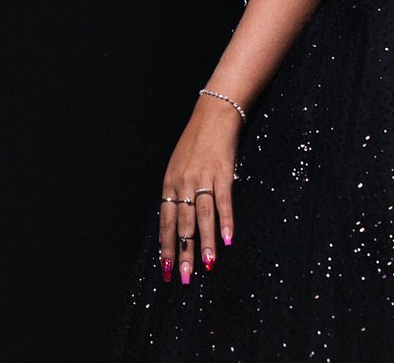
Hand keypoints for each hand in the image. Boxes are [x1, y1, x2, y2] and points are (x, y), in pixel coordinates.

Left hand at [156, 96, 239, 283]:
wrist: (214, 116)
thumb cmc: (194, 144)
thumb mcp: (177, 167)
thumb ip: (175, 194)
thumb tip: (172, 226)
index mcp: (169, 183)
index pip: (165, 221)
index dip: (166, 245)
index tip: (167, 268)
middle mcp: (183, 183)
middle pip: (183, 223)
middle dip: (184, 252)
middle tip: (185, 277)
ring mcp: (203, 178)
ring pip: (203, 216)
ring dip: (205, 242)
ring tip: (207, 265)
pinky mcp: (223, 174)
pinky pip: (224, 202)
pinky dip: (227, 221)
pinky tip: (228, 240)